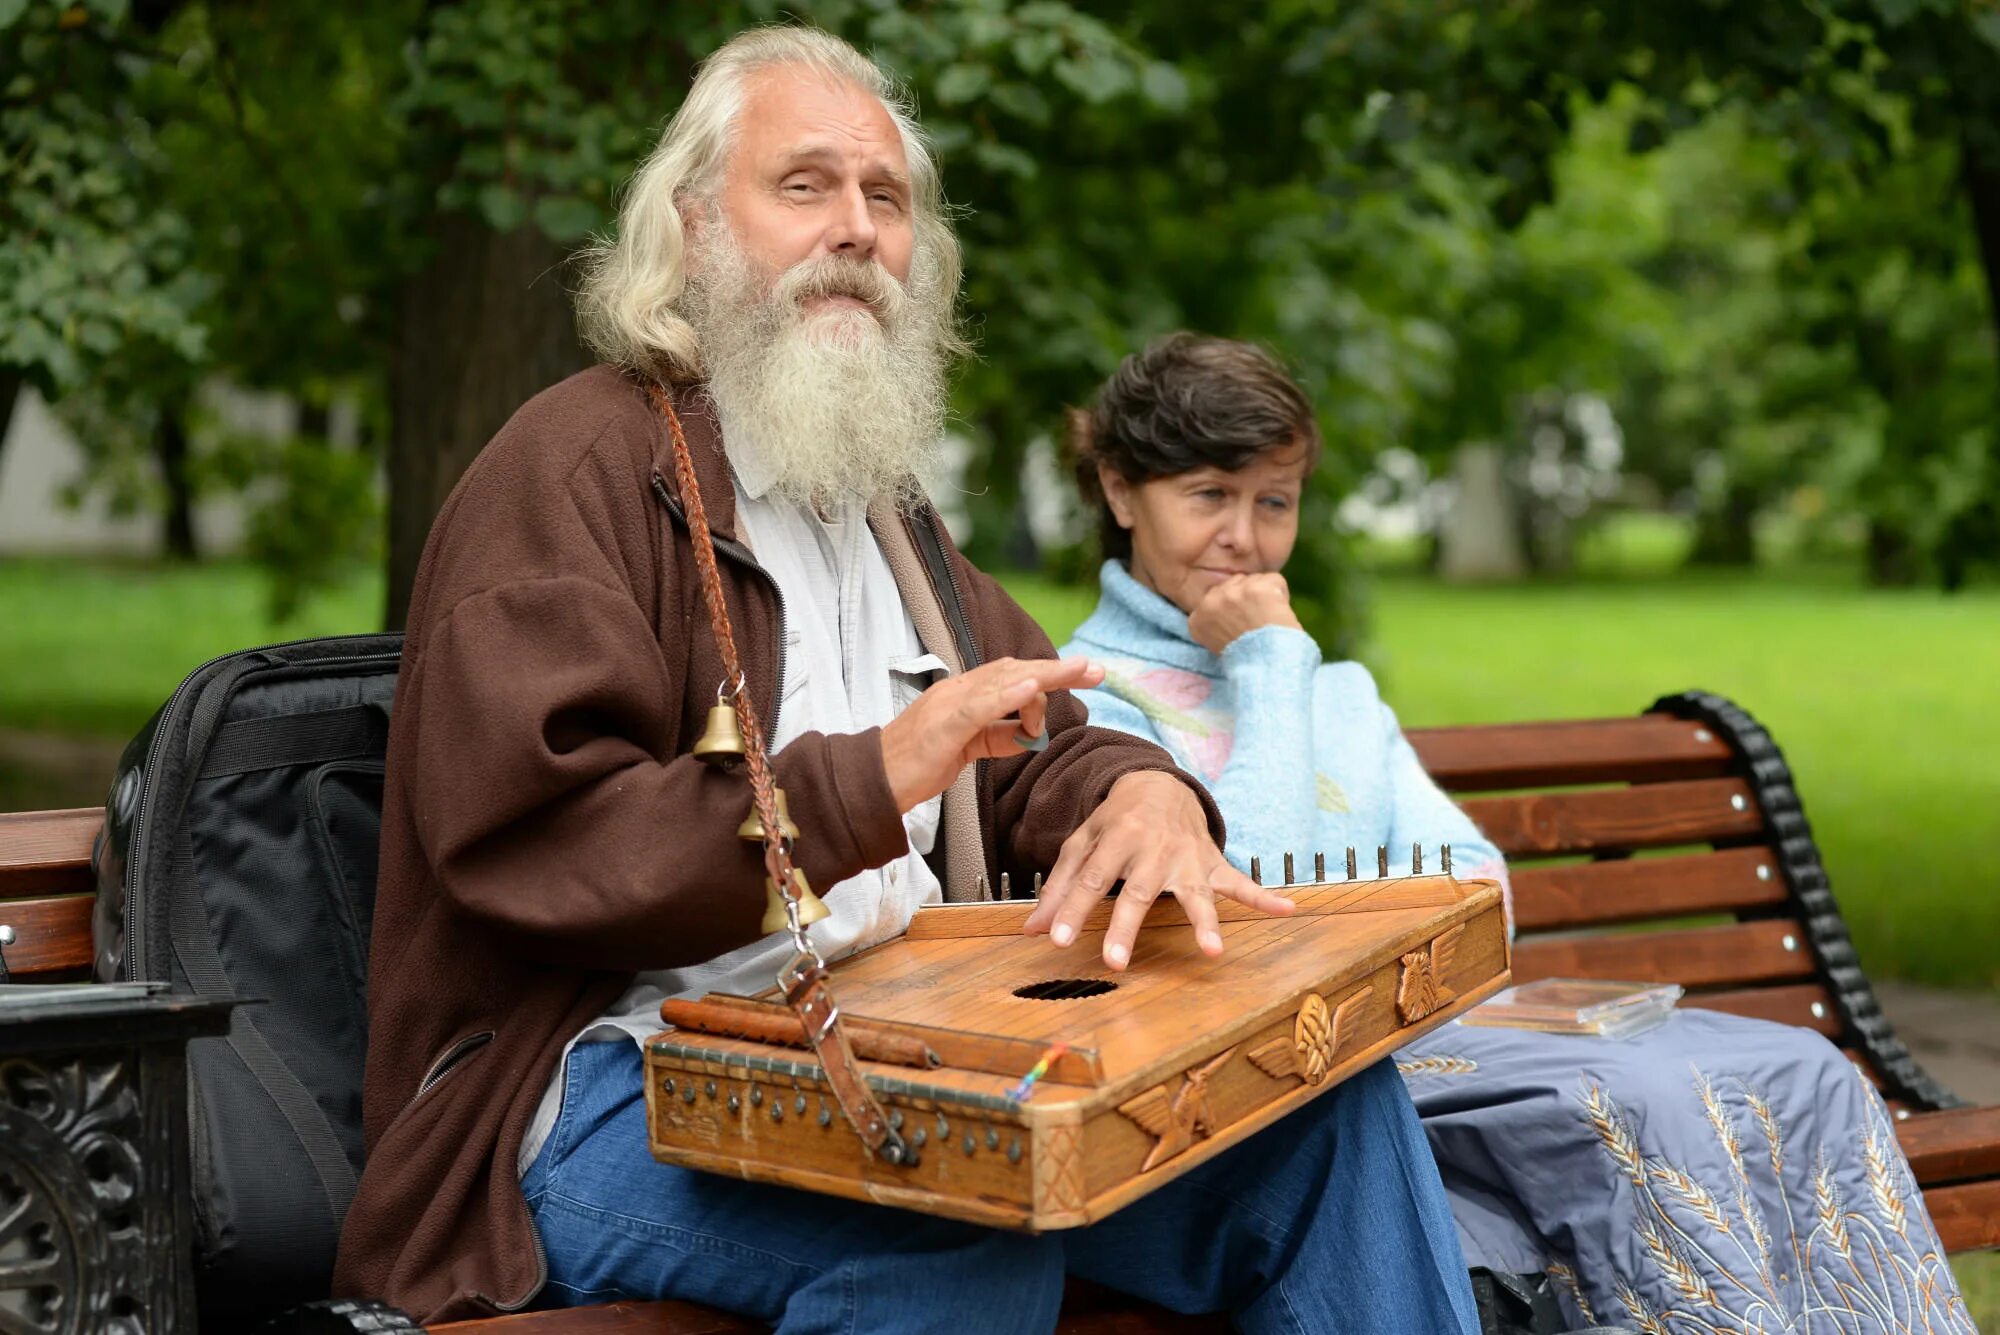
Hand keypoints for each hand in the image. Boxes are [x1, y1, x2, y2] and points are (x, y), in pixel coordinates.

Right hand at [879, 656, 1103, 811]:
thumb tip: (1030, 734)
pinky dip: (1008, 694)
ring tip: (1079, 671)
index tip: (1085, 674)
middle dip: (1059, 670)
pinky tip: (1033, 687)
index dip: (1050, 673)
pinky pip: (980, 705)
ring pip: (1004, 680)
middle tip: (1097, 670)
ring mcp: (949, 703)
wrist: (873, 782)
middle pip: (1015, 670)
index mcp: (964, 695)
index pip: (1013, 676)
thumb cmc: (917, 765)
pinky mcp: (943, 724)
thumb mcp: (967, 748)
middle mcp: (958, 690)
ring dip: (1045, 674)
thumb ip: (997, 736)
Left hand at [1022, 770, 1294, 969]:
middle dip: (1126, 926)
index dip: (1072, 909)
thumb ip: (1059, 885)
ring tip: (1213, 950)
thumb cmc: (1116, 820)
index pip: (1091, 877)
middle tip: (1116, 962)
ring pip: (1195, 893)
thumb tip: (1032, 930)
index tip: (1057, 940)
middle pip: (1137, 892)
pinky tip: (1286, 910)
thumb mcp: (1082, 842)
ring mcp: (1187, 857)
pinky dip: (1263, 897)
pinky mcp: (1212, 863)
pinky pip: (1240, 882)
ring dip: (1205, 921)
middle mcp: (1153, 848)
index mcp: (1116, 837)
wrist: (1160, 784)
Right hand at [1186, 573, 1300, 654]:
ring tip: (1269, 620)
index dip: (1234, 608)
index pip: (1216, 597)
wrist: (1266, 669)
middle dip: (1248, 597)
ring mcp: (1233, 592)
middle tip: (1258, 621)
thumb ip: (1219, 622)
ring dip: (1266, 595)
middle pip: (1235, 583)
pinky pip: (1275, 580)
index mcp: (1197, 619)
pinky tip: (1280, 614)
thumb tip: (1234, 608)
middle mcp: (1210, 601)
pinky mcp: (1257, 588)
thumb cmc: (1248, 663)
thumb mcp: (1219, 644)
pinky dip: (1282, 594)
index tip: (1243, 624)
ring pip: (1255, 579)